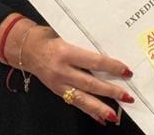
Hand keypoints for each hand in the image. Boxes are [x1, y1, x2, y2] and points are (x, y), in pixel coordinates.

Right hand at [0, 17, 133, 124]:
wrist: (26, 49)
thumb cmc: (50, 37)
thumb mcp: (67, 34)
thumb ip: (85, 43)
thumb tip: (110, 49)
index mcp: (67, 52)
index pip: (94, 62)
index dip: (112, 67)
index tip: (127, 71)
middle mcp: (63, 70)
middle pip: (91, 83)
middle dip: (110, 91)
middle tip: (127, 96)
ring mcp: (59, 83)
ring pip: (82, 98)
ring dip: (100, 108)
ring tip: (115, 115)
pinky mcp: (57, 91)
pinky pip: (75, 103)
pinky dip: (88, 111)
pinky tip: (100, 118)